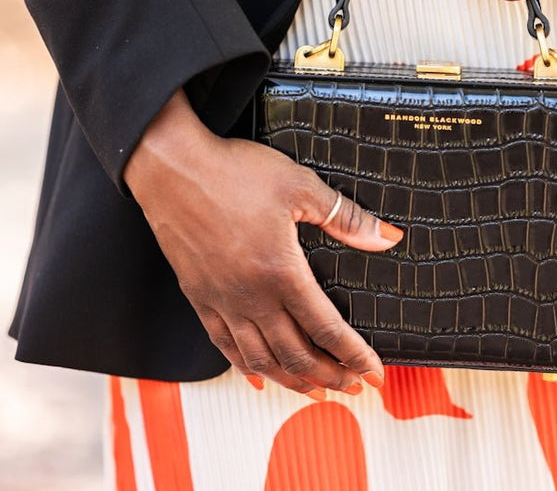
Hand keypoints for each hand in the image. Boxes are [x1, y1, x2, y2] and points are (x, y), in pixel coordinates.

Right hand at [123, 90, 403, 398]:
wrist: (170, 167)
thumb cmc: (232, 171)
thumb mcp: (300, 186)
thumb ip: (346, 217)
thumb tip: (387, 237)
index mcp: (281, 272)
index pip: (327, 329)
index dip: (354, 355)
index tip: (374, 371)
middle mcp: (250, 296)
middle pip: (296, 354)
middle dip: (329, 376)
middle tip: (352, 385)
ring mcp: (221, 300)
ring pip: (260, 359)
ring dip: (292, 379)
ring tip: (315, 388)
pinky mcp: (198, 296)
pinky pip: (224, 345)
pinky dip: (246, 366)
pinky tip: (259, 374)